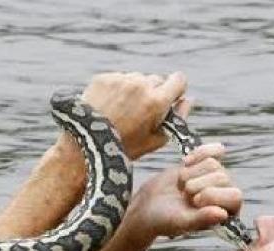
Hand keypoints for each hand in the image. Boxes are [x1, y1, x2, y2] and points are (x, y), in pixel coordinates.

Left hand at [59, 72, 189, 160]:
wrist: (84, 145)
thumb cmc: (124, 147)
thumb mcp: (155, 139)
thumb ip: (178, 119)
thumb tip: (189, 99)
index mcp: (157, 102)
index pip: (179, 80)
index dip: (176, 89)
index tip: (170, 97)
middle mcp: (140, 85)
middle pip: (156, 80)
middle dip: (153, 92)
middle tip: (140, 112)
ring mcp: (121, 80)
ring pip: (136, 78)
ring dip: (134, 90)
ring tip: (121, 112)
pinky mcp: (104, 78)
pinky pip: (118, 79)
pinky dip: (116, 90)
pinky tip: (109, 107)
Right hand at [128, 143, 240, 239]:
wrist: (149, 206)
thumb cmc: (165, 219)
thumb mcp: (181, 222)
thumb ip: (201, 219)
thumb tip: (222, 214)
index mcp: (226, 213)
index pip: (235, 196)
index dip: (212, 195)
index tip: (194, 202)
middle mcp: (226, 193)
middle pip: (222, 177)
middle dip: (196, 185)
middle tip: (184, 196)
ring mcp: (216, 176)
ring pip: (212, 163)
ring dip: (190, 175)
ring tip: (182, 187)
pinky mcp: (206, 162)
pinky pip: (211, 150)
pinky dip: (196, 154)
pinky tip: (186, 164)